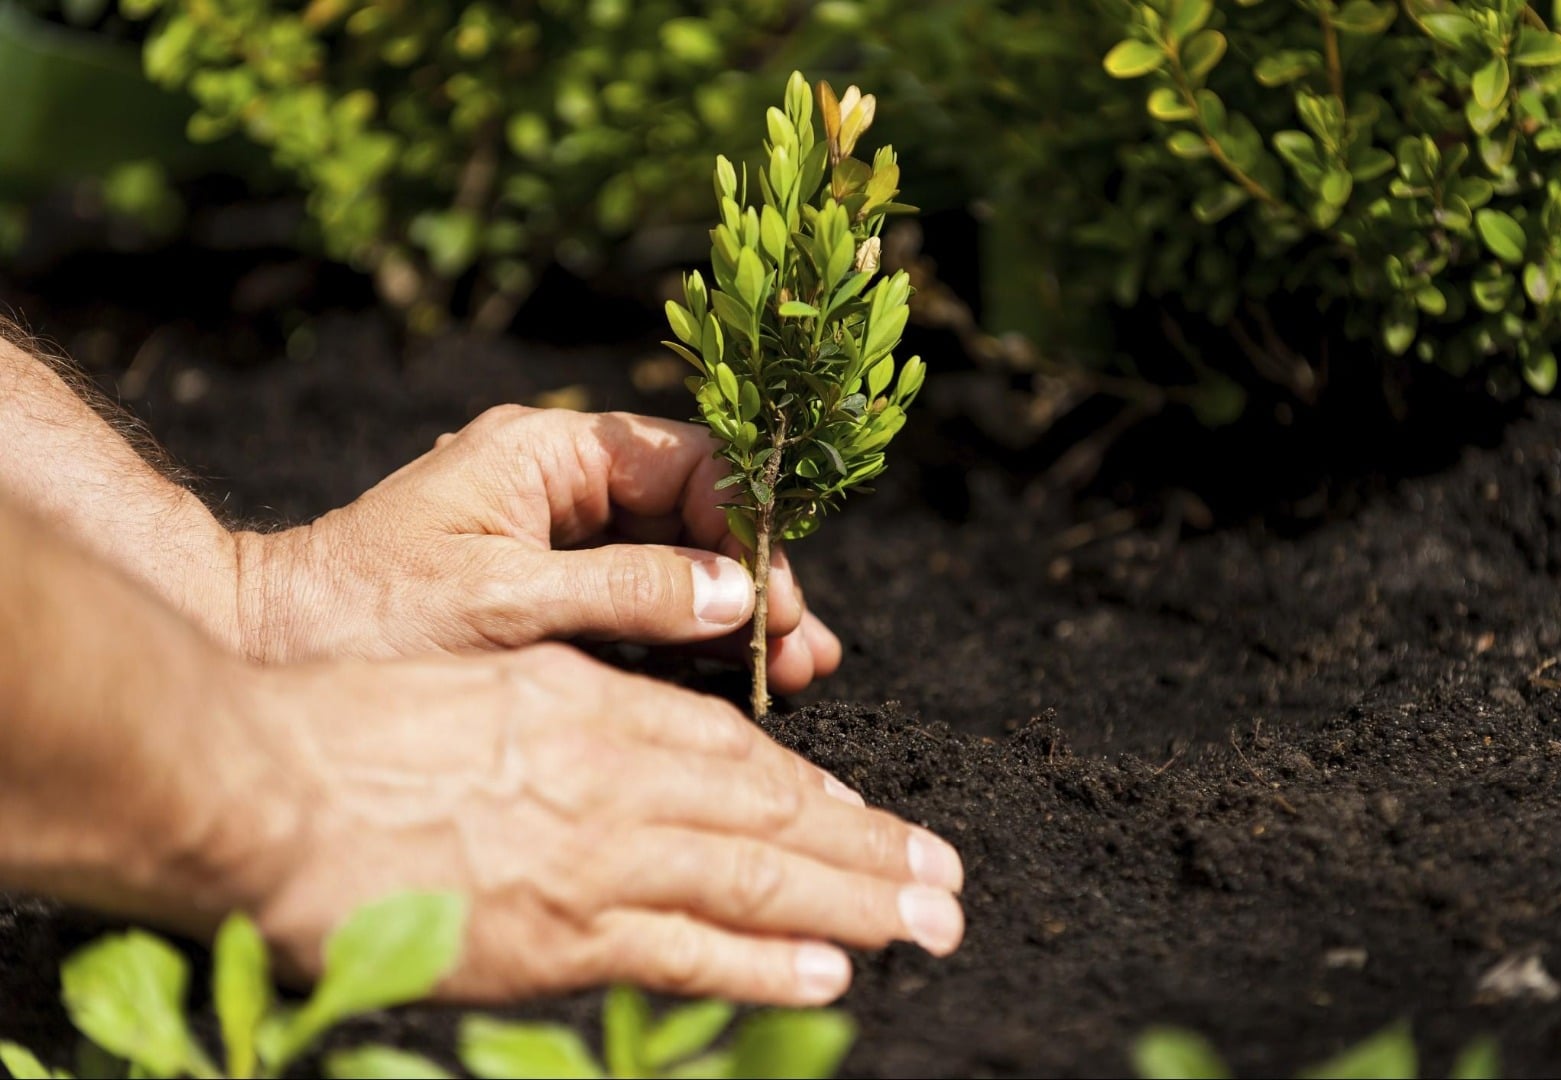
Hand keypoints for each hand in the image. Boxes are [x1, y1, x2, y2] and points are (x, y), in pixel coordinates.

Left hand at [236, 407, 838, 691]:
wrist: (268, 647)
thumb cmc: (366, 614)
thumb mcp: (503, 602)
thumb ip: (627, 592)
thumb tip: (739, 593)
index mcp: (548, 450)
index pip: (686, 462)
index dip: (746, 524)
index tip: (775, 597)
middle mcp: (561, 483)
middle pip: (694, 514)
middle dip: (752, 579)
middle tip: (802, 649)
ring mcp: (557, 538)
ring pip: (676, 561)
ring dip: (734, 613)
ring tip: (795, 671)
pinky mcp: (550, 591)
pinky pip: (641, 603)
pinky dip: (689, 638)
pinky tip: (738, 674)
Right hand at [237, 644, 963, 1003]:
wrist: (261, 787)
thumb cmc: (353, 723)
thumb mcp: (482, 677)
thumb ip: (569, 714)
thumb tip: (633, 751)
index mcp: (593, 703)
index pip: (732, 751)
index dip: (809, 789)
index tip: (864, 815)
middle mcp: (614, 776)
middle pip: (771, 814)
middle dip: (868, 850)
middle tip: (945, 879)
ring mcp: (593, 858)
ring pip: (754, 879)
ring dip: (851, 904)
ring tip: (925, 924)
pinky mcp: (557, 939)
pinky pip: (686, 951)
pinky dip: (762, 963)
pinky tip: (827, 972)